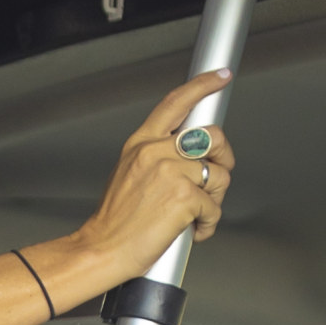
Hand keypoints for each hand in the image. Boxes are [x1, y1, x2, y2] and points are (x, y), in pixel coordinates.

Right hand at [69, 79, 236, 284]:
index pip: (176, 102)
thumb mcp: (128, 174)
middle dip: (223, 159)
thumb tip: (189, 158)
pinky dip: (208, 224)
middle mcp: (156, 151)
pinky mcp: (183, 196)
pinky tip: (192, 230)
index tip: (221, 76)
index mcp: (141, 143)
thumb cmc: (115, 221)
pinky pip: (214, 208)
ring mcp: (170, 172)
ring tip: (195, 214)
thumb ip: (157, 157)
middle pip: (213, 136)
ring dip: (214, 199)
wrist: (102, 248)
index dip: (203, 85)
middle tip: (213, 180)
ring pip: (219, 175)